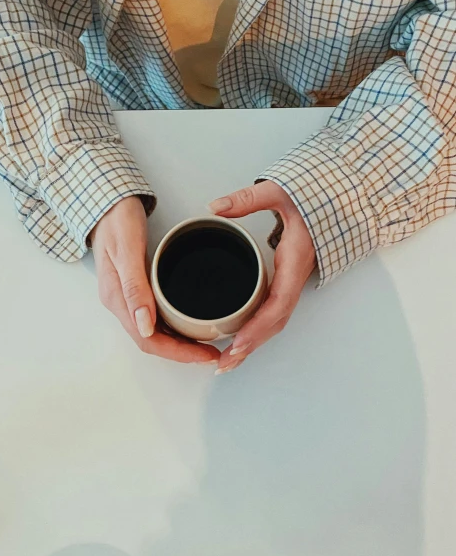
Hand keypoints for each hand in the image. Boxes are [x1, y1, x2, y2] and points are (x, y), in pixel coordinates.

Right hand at [90, 197, 219, 364]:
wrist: (107, 202)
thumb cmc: (117, 220)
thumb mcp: (127, 250)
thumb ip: (134, 287)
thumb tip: (145, 327)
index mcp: (117, 298)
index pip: (148, 340)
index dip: (178, 353)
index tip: (205, 355)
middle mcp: (121, 303)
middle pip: (152, 342)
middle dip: (183, 353)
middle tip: (213, 354)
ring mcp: (126, 296)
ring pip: (154, 332)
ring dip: (179, 343)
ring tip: (206, 344)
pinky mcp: (134, 288)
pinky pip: (154, 317)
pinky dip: (173, 327)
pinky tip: (189, 323)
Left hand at [209, 181, 316, 373]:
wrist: (341, 198)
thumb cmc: (316, 196)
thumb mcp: (280, 191)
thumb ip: (248, 199)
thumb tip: (215, 207)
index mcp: (294, 260)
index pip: (278, 303)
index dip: (258, 327)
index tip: (237, 343)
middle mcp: (295, 276)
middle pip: (275, 321)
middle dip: (252, 345)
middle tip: (224, 364)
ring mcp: (293, 279)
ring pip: (276, 319)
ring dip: (254, 342)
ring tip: (228, 361)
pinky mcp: (288, 278)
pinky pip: (274, 309)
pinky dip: (258, 328)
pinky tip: (241, 337)